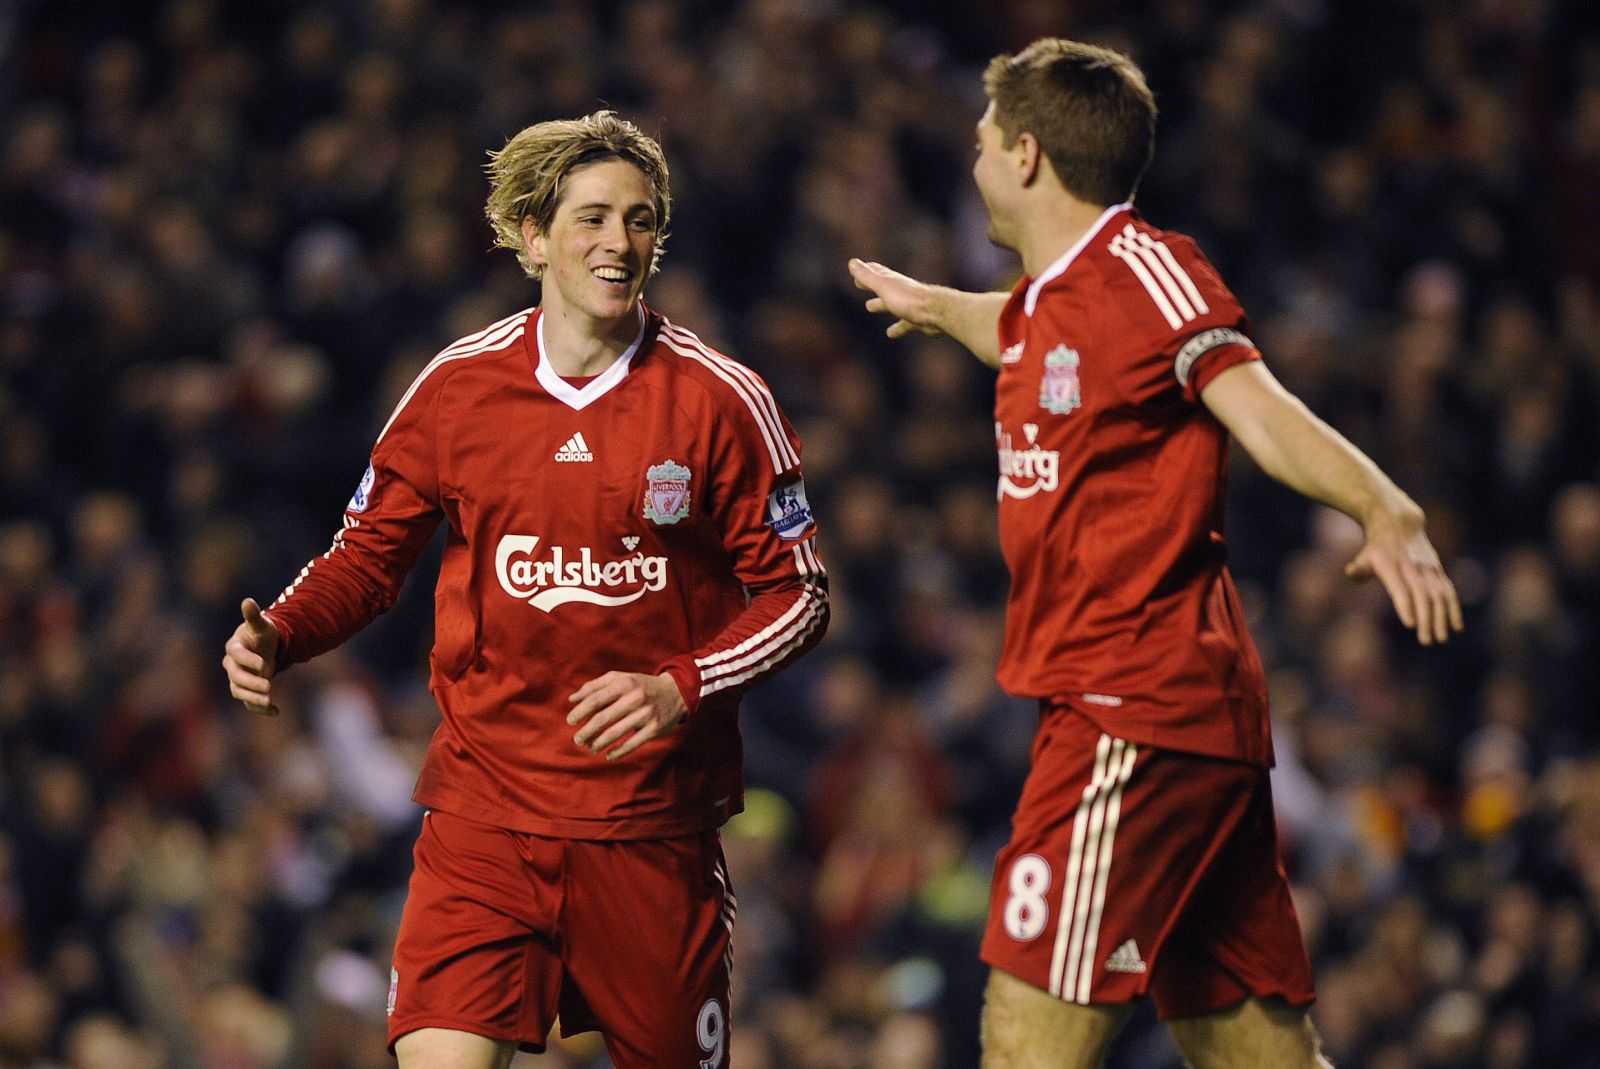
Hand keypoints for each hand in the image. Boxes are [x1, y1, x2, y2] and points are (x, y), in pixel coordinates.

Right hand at [223, 597, 280, 714]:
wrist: (263, 649)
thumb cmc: (261, 635)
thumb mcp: (261, 625)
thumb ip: (254, 617)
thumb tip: (247, 601)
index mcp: (234, 648)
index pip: (237, 655)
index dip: (248, 660)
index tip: (264, 664)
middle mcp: (232, 665)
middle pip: (236, 677)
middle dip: (251, 683)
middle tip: (269, 687)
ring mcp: (237, 679)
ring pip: (239, 692)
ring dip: (253, 698)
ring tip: (270, 701)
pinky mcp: (246, 691)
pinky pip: (249, 703)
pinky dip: (260, 709)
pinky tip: (276, 712)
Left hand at [568, 671, 686, 759]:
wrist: (675, 692)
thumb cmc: (640, 686)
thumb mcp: (620, 679)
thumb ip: (595, 686)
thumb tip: (571, 699)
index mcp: (624, 683)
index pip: (596, 699)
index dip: (580, 711)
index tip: (570, 721)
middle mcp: (635, 698)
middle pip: (603, 718)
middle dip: (586, 731)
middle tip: (577, 739)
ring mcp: (646, 714)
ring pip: (615, 733)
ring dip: (599, 743)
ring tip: (591, 747)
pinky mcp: (654, 729)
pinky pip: (632, 744)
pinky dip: (617, 752)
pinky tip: (608, 755)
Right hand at [848, 258, 943, 339]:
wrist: (936, 312)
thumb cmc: (908, 299)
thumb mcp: (883, 287)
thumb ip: (868, 277)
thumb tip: (852, 263)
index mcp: (892, 282)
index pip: (876, 272)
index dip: (865, 271)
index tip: (856, 269)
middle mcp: (901, 291)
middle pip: (883, 286)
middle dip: (871, 285)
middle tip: (860, 285)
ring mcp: (910, 305)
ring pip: (893, 304)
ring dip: (881, 304)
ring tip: (870, 307)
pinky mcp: (918, 319)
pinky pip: (905, 323)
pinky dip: (897, 327)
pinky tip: (891, 334)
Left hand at [1345, 508, 1463, 645]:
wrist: (1400, 525)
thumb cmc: (1377, 548)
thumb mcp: (1364, 555)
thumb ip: (1358, 568)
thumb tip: (1351, 572)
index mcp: (1392, 565)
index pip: (1400, 588)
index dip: (1405, 605)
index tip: (1409, 624)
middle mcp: (1413, 567)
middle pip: (1422, 595)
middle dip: (1426, 619)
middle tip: (1426, 641)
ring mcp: (1428, 569)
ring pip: (1438, 595)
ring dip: (1442, 618)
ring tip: (1441, 639)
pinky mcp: (1438, 571)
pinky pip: (1448, 591)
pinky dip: (1454, 608)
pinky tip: (1456, 626)